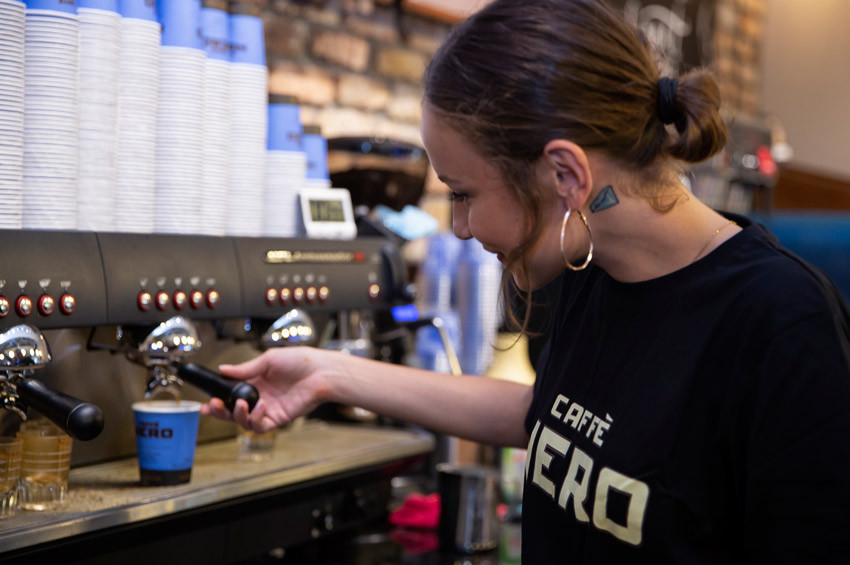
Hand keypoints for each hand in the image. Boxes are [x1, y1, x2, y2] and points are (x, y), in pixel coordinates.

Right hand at [200, 346, 333, 432]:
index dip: (217, 400)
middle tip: (212, 406)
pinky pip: (260, 425)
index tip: (206, 401)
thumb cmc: (300, 362)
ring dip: (237, 415)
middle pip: (233, 412)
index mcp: (255, 382)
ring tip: (239, 403)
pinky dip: (256, 418)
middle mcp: (259, 397)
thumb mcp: (268, 360)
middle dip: (220, 412)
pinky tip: (261, 406)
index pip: (230, 394)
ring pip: (244, 421)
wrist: (320, 372)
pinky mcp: (278, 418)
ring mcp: (268, 409)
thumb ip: (245, 369)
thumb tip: (223, 370)